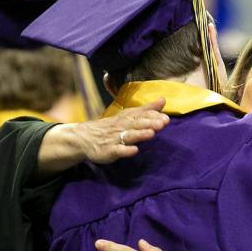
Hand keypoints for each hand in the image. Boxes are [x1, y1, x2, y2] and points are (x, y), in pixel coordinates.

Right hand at [37, 98, 168, 176]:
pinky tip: (134, 150)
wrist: (85, 137)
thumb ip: (146, 109)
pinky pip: (117, 150)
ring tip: (151, 133)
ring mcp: (114, 139)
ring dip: (140, 134)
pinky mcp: (108, 151)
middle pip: (137, 124)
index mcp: (127, 117)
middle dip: (150, 123)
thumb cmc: (111, 127)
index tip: (166, 117)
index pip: (141, 114)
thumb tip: (163, 100)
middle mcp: (121, 126)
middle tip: (163, 123)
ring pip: (129, 136)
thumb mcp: (128, 115)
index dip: (153, 115)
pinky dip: (125, 150)